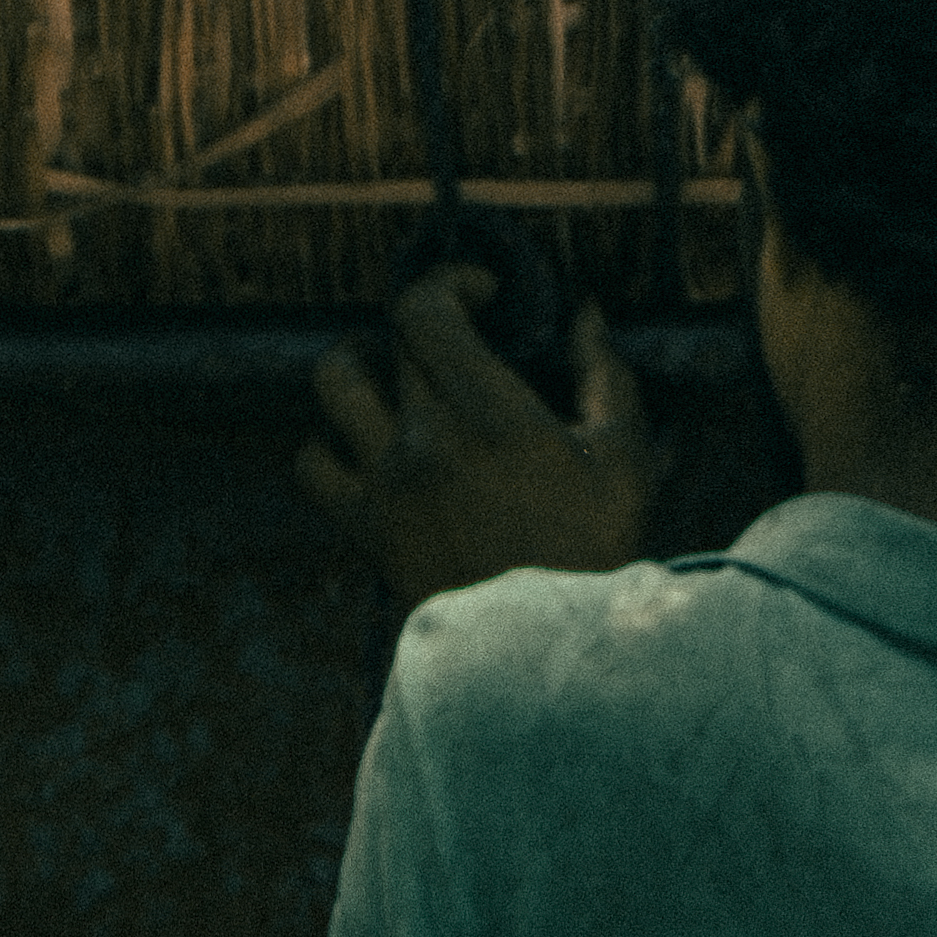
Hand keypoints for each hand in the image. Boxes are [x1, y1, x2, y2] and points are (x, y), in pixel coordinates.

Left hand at [299, 268, 657, 608]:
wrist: (542, 655)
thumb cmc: (594, 556)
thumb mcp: (624, 461)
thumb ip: (605, 374)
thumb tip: (582, 311)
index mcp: (489, 416)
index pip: (426, 308)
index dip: (449, 281)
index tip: (483, 294)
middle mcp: (424, 441)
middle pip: (390, 340)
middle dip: (425, 326)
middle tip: (456, 343)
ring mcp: (384, 485)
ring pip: (335, 383)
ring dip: (362, 363)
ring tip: (395, 375)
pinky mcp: (363, 528)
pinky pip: (312, 462)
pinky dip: (331, 442)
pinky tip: (370, 446)